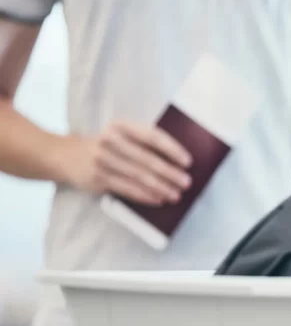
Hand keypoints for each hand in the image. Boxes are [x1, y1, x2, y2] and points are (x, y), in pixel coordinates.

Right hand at [59, 122, 192, 205]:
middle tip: (186, 182)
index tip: (188, 161)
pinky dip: (144, 195)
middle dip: (170, 172)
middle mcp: (111, 141)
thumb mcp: (121, 134)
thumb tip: (177, 160)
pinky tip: (158, 199)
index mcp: (122, 126)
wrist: (67, 155)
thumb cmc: (107, 145)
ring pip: (138, 176)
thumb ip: (144, 142)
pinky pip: (126, 189)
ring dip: (160, 187)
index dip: (172, 149)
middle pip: (147, 159)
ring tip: (175, 194)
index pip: (152, 136)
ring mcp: (103, 160)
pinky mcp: (98, 178)